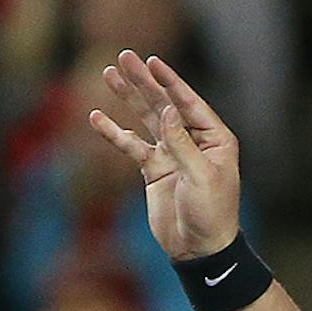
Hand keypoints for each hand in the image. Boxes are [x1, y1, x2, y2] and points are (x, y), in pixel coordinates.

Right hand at [87, 50, 241, 259]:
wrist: (199, 251)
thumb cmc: (212, 215)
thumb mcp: (201, 177)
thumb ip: (182, 143)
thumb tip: (167, 111)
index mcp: (214, 138)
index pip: (188, 103)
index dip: (169, 82)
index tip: (152, 62)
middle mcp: (192, 140)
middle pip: (163, 104)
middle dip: (143, 81)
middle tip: (123, 57)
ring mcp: (171, 154)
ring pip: (145, 119)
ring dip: (127, 98)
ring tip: (109, 74)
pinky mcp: (154, 170)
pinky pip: (131, 146)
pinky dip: (114, 133)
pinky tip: (97, 119)